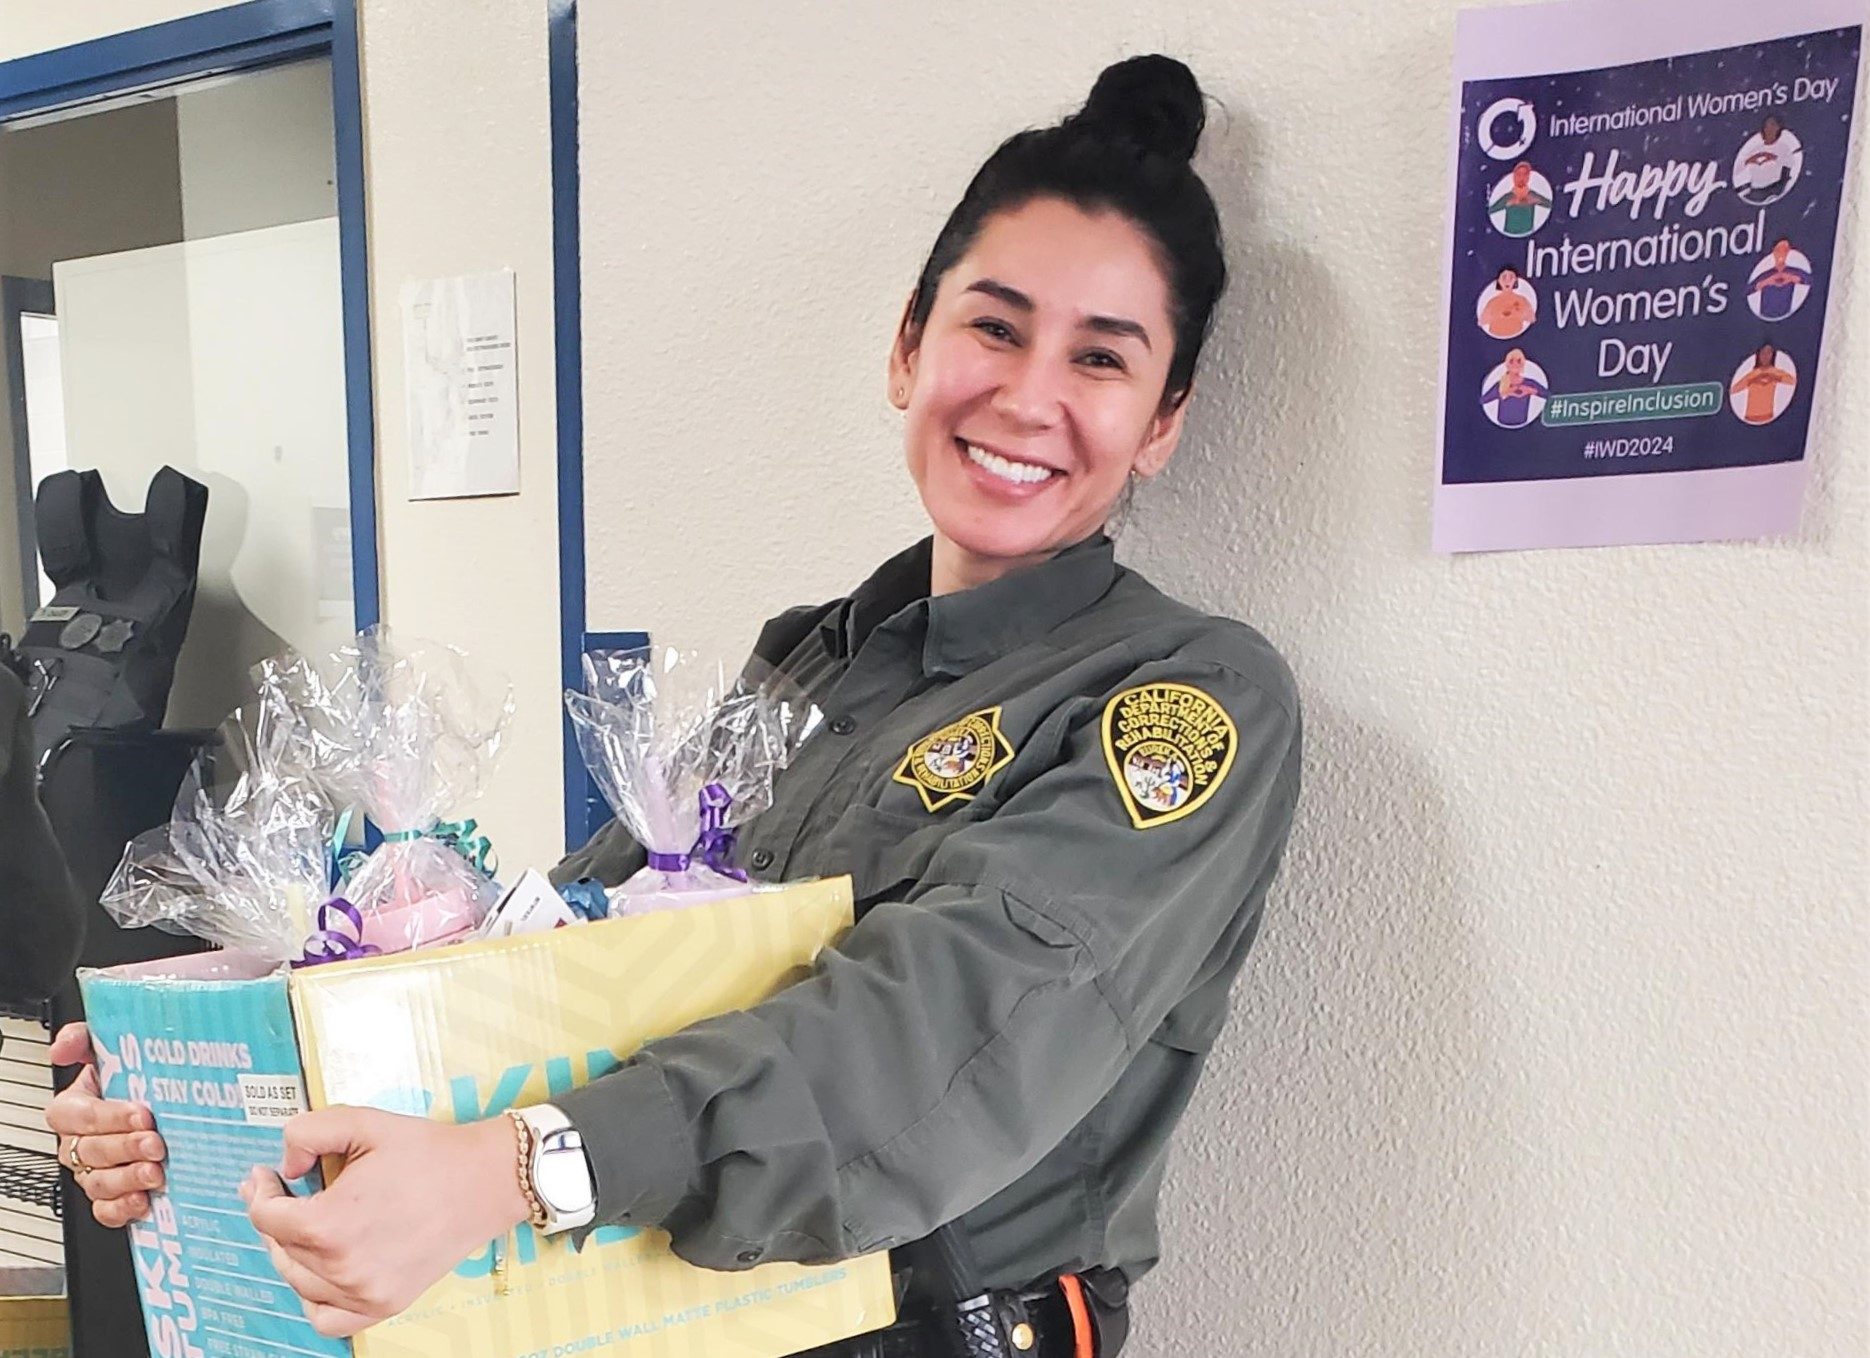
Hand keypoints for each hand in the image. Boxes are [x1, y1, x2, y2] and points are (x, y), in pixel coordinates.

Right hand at [44, 1022, 166, 1226]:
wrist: (158, 1107)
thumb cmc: (131, 1080)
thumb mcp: (109, 1051)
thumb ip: (83, 1039)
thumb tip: (63, 1047)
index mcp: (73, 1110)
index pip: (78, 1115)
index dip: (108, 1116)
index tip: (142, 1113)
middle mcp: (78, 1144)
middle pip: (91, 1150)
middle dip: (125, 1147)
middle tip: (156, 1143)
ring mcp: (92, 1172)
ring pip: (98, 1182)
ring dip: (127, 1178)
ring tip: (156, 1172)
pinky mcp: (109, 1197)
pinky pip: (106, 1210)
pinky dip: (122, 1209)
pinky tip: (143, 1200)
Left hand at [242, 1107, 530, 1338]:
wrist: (486, 1181)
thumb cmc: (429, 1152)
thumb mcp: (364, 1122)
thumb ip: (307, 1132)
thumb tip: (284, 1164)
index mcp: (330, 1223)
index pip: (265, 1216)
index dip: (258, 1190)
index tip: (265, 1174)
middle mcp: (341, 1267)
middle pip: (279, 1247)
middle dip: (273, 1215)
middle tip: (284, 1191)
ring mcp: (363, 1292)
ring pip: (297, 1282)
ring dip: (292, 1251)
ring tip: (306, 1224)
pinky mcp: (384, 1304)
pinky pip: (326, 1318)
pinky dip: (314, 1297)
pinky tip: (321, 1270)